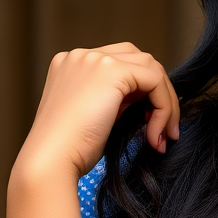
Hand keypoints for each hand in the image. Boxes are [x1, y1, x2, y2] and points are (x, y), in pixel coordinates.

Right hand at [15, 42, 180, 182]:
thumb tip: (151, 104)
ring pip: (152, 69)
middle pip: (140, 60)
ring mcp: (94, 59)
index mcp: (72, 65)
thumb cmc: (70, 151)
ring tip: (164, 136)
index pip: (122, 64)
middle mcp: (81, 56)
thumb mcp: (93, 116)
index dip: (143, 93)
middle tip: (166, 130)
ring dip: (166, 104)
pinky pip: (155, 81)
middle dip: (159, 94)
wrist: (51, 161)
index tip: (151, 126)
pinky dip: (165, 108)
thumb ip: (115, 100)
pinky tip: (156, 135)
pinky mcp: (111, 70)